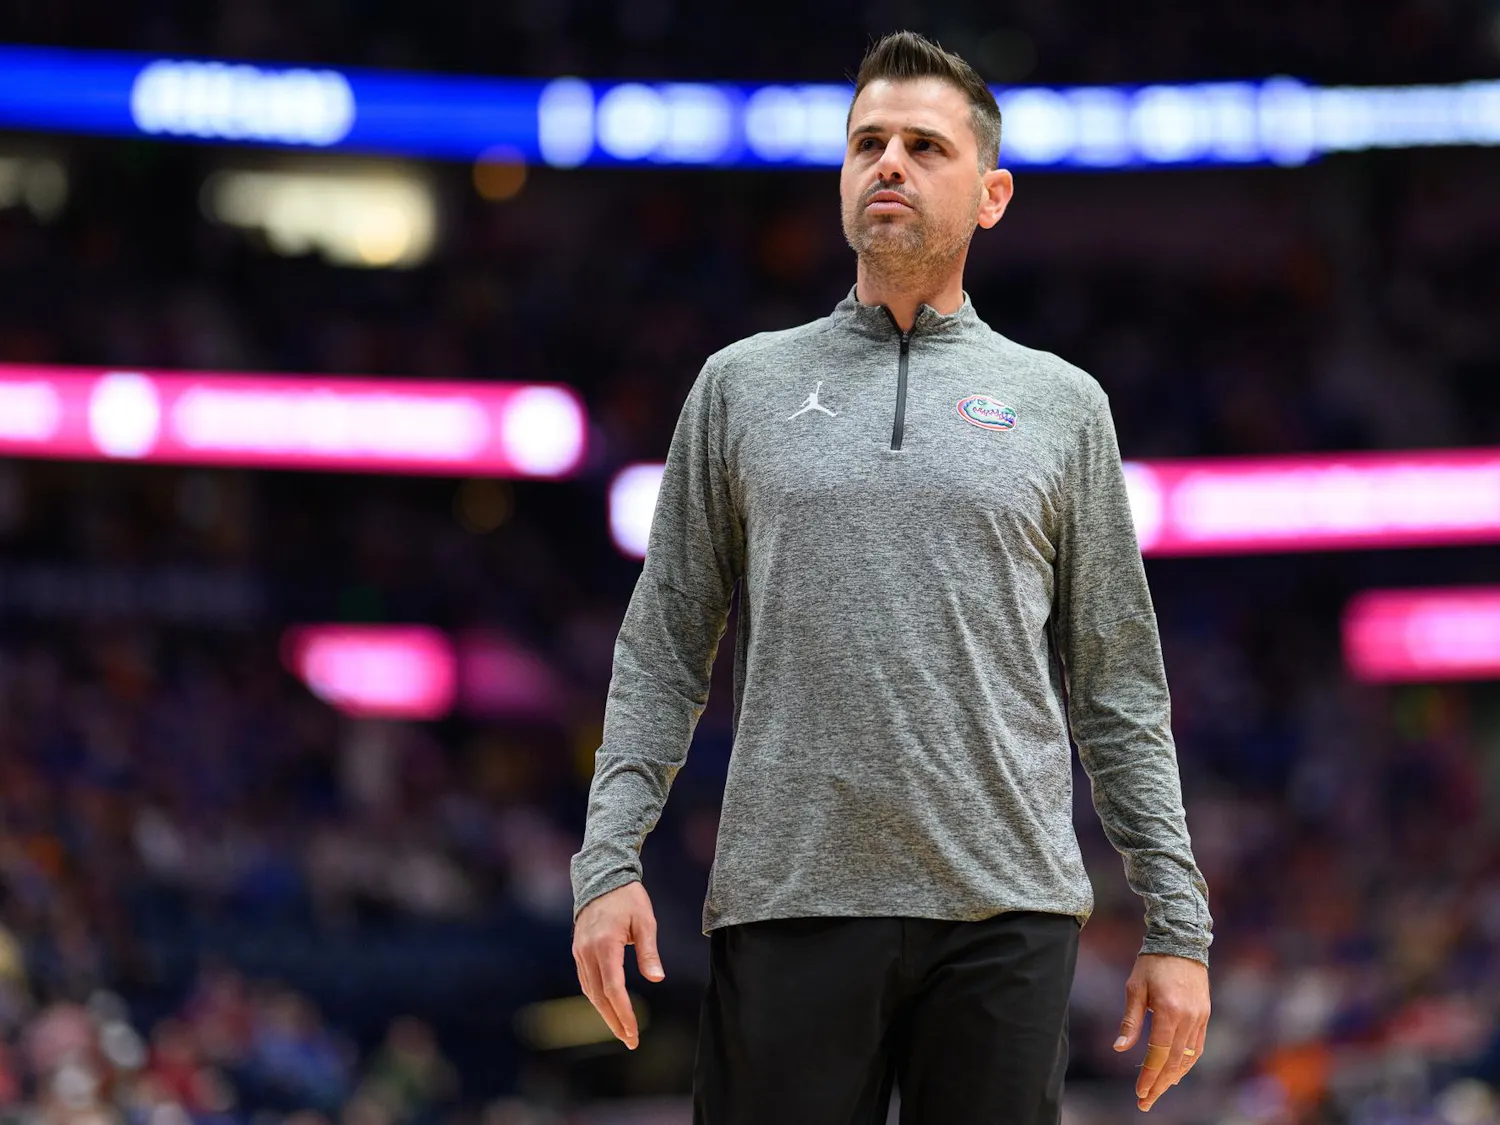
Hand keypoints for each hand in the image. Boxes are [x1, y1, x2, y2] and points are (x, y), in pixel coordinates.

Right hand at [571, 881, 664, 1049]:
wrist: (602, 877)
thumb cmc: (628, 898)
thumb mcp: (645, 921)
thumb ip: (649, 952)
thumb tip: (656, 979)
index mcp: (605, 945)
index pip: (614, 989)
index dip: (624, 1013)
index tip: (634, 1032)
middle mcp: (588, 952)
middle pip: (599, 996)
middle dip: (614, 1021)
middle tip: (630, 1041)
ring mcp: (580, 952)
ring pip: (590, 991)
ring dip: (605, 1013)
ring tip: (622, 1030)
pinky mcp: (579, 950)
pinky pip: (586, 980)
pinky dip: (597, 998)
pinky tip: (608, 1007)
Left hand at [1112, 952, 1209, 1111]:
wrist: (1181, 942)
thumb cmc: (1152, 963)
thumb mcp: (1135, 989)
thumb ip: (1130, 1022)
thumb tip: (1120, 1049)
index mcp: (1168, 1011)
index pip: (1158, 1054)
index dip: (1149, 1076)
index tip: (1140, 1093)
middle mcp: (1188, 1018)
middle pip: (1174, 1062)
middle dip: (1160, 1084)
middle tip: (1146, 1102)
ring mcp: (1200, 1018)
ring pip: (1188, 1058)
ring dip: (1174, 1077)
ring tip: (1158, 1091)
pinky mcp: (1205, 1015)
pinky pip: (1197, 1047)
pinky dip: (1186, 1063)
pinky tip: (1176, 1072)